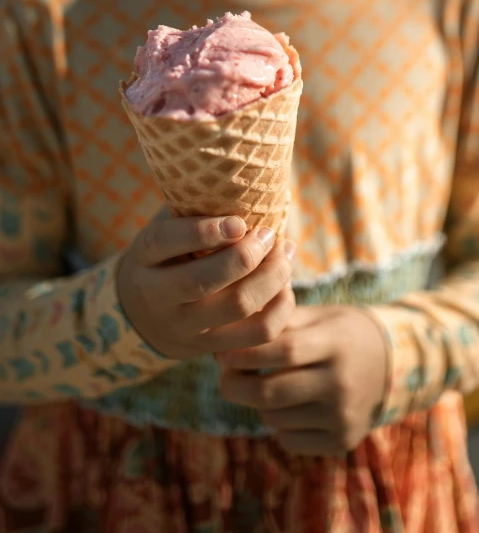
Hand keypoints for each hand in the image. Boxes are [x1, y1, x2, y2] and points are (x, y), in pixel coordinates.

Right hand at [117, 208, 295, 360]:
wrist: (139, 316)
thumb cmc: (164, 257)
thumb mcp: (165, 230)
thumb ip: (194, 210)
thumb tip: (253, 183)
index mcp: (144, 258)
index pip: (164, 241)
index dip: (203, 231)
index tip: (238, 221)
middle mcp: (158, 297)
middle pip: (203, 281)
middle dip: (246, 255)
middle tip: (269, 234)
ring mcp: (186, 327)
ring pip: (238, 307)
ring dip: (272, 277)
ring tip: (285, 251)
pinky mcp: (212, 348)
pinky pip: (258, 334)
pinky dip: (281, 307)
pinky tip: (285, 285)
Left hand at [218, 305, 387, 455]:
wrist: (391, 363)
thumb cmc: (341, 332)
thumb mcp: (318, 316)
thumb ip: (279, 322)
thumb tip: (227, 330)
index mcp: (335, 343)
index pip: (283, 350)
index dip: (245, 353)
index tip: (219, 351)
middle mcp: (341, 382)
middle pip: (271, 391)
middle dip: (236, 385)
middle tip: (224, 376)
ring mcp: (343, 416)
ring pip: (274, 418)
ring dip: (259, 403)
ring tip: (267, 384)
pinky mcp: (342, 440)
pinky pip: (288, 440)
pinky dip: (279, 424)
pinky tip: (291, 405)